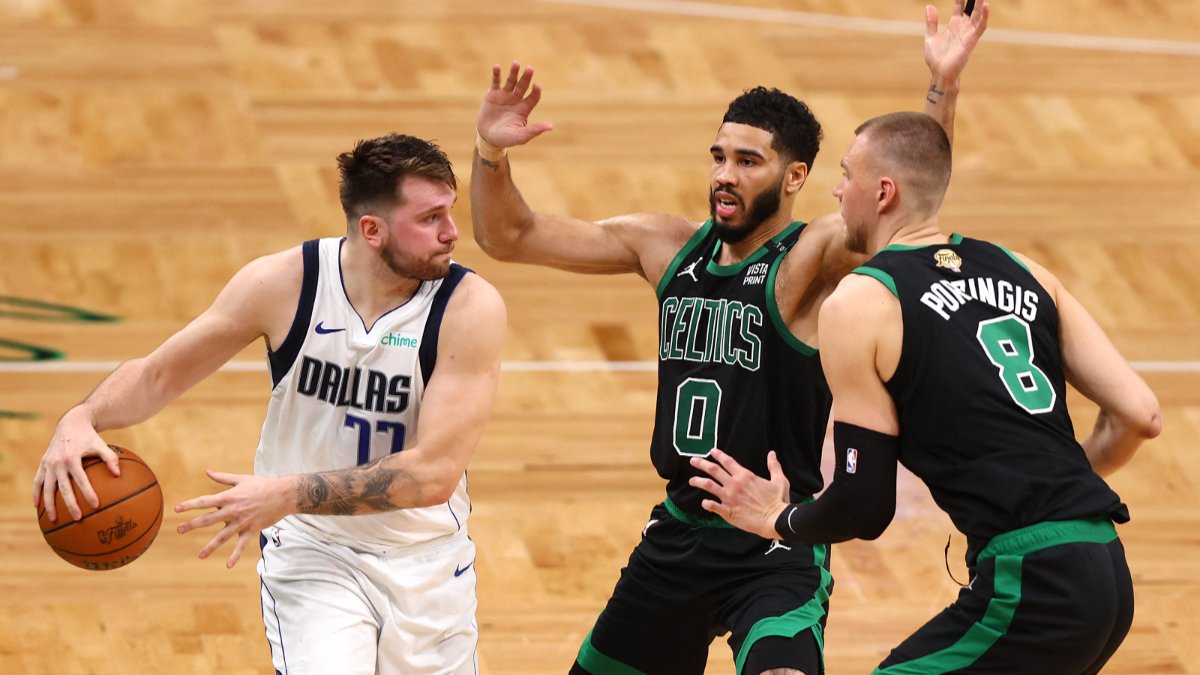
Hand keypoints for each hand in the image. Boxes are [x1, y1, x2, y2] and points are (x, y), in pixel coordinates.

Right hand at [33, 408, 120, 521]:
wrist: (71, 423)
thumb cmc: (89, 437)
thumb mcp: (101, 444)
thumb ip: (110, 458)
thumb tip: (118, 474)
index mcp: (72, 458)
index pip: (81, 480)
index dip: (88, 493)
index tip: (96, 506)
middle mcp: (57, 462)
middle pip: (63, 488)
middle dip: (70, 504)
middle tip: (78, 518)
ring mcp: (48, 464)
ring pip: (46, 488)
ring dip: (49, 504)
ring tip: (54, 520)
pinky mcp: (42, 464)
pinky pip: (37, 481)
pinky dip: (36, 494)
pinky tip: (38, 506)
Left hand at [175, 470, 295, 567]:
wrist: (284, 494)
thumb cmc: (263, 484)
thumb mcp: (242, 479)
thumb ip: (223, 477)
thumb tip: (207, 471)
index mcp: (229, 497)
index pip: (205, 501)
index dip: (190, 505)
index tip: (176, 509)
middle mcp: (233, 510)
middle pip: (209, 519)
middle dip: (193, 525)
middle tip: (180, 530)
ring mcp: (242, 522)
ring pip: (223, 536)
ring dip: (211, 546)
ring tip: (200, 555)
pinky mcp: (252, 529)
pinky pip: (242, 545)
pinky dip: (235, 555)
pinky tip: (228, 565)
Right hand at [477, 61, 554, 148]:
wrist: (487, 137)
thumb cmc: (506, 139)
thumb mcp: (520, 136)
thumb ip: (534, 130)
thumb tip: (551, 126)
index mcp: (524, 108)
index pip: (533, 97)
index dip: (536, 92)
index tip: (537, 86)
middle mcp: (516, 99)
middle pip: (523, 86)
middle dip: (526, 77)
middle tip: (530, 68)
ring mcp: (505, 95)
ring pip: (511, 81)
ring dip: (513, 72)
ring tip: (516, 63)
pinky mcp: (493, 94)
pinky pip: (496, 82)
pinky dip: (496, 74)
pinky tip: (497, 66)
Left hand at [689, 449, 790, 539]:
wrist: (775, 520)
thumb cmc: (778, 500)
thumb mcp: (779, 480)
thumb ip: (774, 466)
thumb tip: (772, 454)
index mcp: (745, 476)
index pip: (728, 462)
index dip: (718, 455)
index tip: (711, 451)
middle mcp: (734, 485)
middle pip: (713, 470)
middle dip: (701, 464)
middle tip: (693, 460)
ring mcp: (729, 498)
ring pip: (709, 486)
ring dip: (698, 482)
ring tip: (691, 481)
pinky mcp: (728, 512)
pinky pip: (713, 506)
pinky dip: (707, 504)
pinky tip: (703, 503)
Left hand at [924, 0, 989, 82]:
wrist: (939, 73)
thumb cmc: (936, 58)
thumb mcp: (930, 36)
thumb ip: (931, 22)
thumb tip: (929, 6)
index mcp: (954, 25)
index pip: (960, 6)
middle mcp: (963, 27)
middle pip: (972, 8)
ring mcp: (968, 33)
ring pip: (978, 15)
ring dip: (981, 3)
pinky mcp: (971, 40)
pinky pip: (980, 27)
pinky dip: (984, 16)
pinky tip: (986, 5)